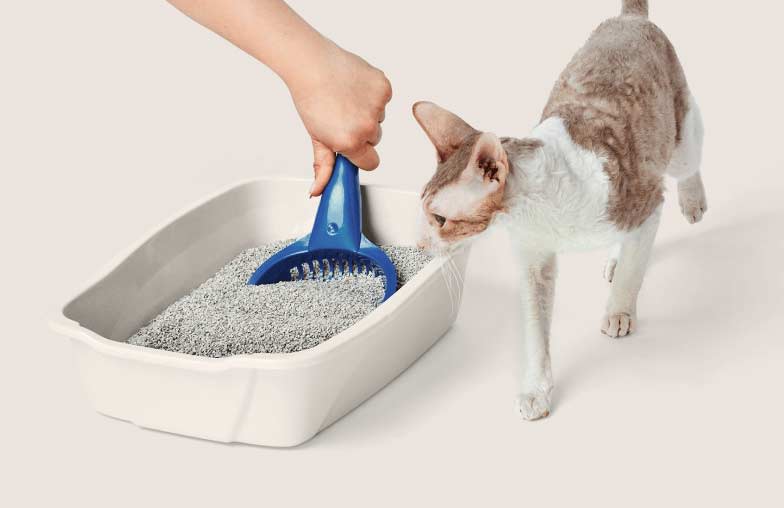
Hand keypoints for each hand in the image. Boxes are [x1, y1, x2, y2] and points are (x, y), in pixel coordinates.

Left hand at [287, 43, 391, 195]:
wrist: (310, 64)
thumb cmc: (310, 98)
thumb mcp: (316, 138)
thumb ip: (323, 167)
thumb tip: (318, 191)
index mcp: (351, 142)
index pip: (371, 163)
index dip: (360, 154)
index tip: (350, 144)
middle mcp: (367, 127)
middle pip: (375, 140)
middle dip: (361, 131)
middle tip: (342, 116)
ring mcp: (377, 106)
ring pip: (379, 118)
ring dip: (367, 112)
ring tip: (346, 99)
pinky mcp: (384, 87)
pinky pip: (384, 98)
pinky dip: (373, 94)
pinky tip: (354, 88)